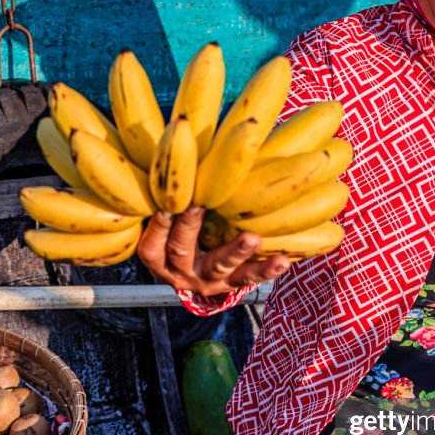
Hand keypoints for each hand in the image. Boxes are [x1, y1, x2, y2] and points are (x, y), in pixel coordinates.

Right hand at [137, 208, 291, 297]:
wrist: (197, 273)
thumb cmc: (179, 230)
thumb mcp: (165, 220)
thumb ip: (165, 198)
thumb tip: (165, 151)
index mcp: (159, 258)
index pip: (152, 246)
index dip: (157, 226)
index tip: (165, 203)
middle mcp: (181, 272)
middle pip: (182, 252)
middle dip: (190, 227)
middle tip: (198, 206)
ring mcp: (209, 280)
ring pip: (220, 267)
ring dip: (236, 251)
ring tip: (252, 238)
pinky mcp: (233, 283)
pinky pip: (250, 277)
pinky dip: (267, 269)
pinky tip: (282, 260)